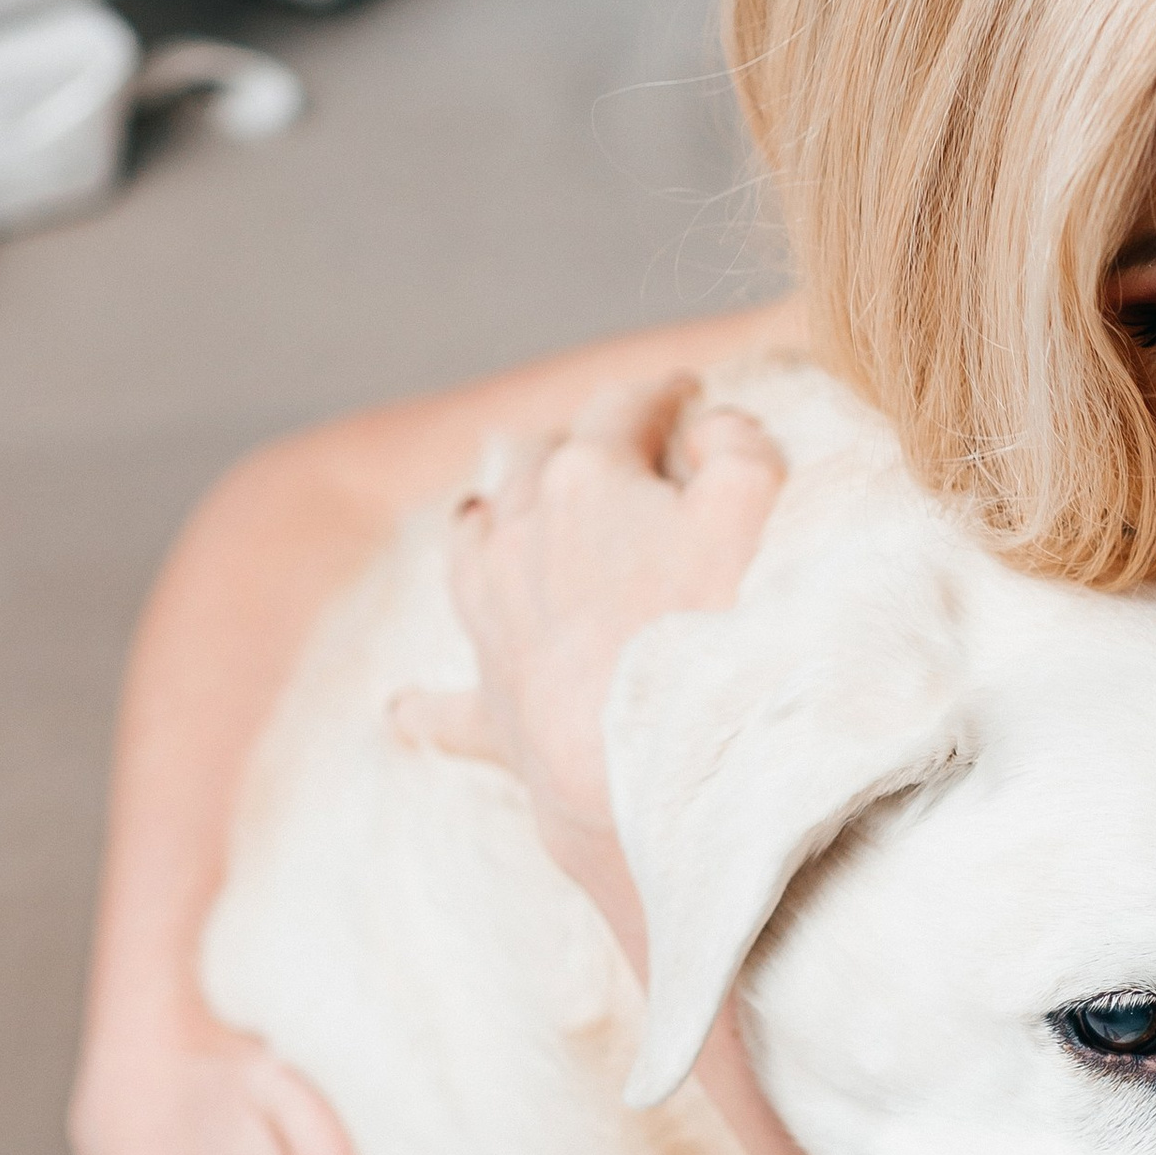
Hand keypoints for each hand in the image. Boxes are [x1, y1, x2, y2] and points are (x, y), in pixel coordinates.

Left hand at [400, 373, 784, 907]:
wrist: (646, 761)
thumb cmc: (710, 631)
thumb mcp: (755, 507)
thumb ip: (737, 446)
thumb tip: (705, 429)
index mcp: (586, 478)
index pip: (625, 408)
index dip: (663, 394)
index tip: (687, 393)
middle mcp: (519, 533)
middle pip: (528, 460)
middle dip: (565, 444)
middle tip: (604, 453)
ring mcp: (494, 618)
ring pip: (471, 543)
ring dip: (487, 520)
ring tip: (495, 513)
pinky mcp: (491, 706)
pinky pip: (443, 708)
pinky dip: (426, 706)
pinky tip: (400, 713)